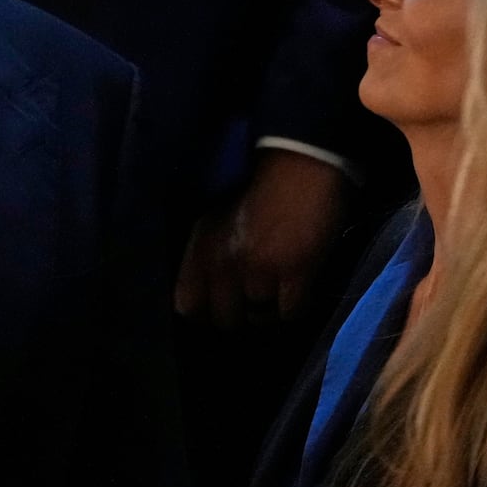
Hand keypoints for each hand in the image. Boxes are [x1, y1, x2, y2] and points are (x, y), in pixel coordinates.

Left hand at [174, 150, 345, 326]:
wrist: (299, 166)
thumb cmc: (257, 189)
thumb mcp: (215, 219)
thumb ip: (205, 256)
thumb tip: (204, 295)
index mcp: (200, 249)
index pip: (186, 306)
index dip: (203, 312)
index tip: (216, 309)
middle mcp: (224, 264)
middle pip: (225, 320)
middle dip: (238, 314)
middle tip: (251, 302)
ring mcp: (259, 271)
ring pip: (258, 317)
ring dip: (267, 310)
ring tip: (276, 292)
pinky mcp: (295, 274)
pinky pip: (289, 313)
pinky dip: (293, 307)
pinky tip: (295, 290)